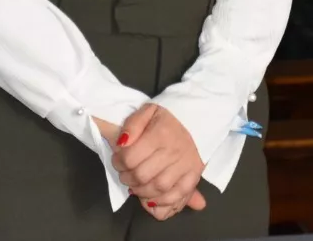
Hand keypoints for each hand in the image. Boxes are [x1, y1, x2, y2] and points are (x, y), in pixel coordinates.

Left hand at [112, 103, 206, 217]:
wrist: (196, 123)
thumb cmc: (167, 119)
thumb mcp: (147, 111)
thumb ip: (132, 125)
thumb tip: (122, 143)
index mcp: (160, 133)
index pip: (130, 157)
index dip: (118, 162)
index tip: (117, 161)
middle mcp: (174, 151)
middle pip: (142, 175)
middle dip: (127, 178)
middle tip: (124, 174)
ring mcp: (185, 166)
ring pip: (157, 188)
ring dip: (140, 191)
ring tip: (135, 185)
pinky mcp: (193, 177)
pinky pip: (176, 196)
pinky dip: (161, 202)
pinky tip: (150, 198)